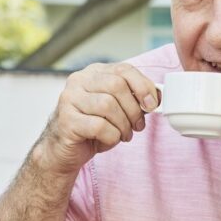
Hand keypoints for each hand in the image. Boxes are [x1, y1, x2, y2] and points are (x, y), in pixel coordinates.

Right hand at [39, 62, 158, 174]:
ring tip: (124, 135)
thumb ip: (132, 99)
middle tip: (137, 126)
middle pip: (117, 86)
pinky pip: (99, 126)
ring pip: (108, 106)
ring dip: (123, 125)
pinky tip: (109, 140)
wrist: (63, 151)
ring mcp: (69, 99)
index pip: (123, 69)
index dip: (143, 86)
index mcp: (93, 73)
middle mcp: (78, 81)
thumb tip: (156, 97)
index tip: (152, 104)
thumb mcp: (116, 109)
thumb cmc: (93, 128)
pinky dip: (112, 137)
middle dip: (134, 109)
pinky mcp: (66, 120)